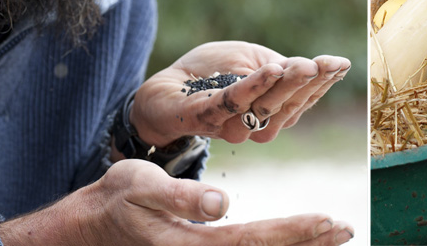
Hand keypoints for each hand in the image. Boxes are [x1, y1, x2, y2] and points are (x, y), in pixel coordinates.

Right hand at [0, 159, 354, 245]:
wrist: (80, 232)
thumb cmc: (109, 202)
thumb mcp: (137, 186)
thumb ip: (179, 196)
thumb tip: (221, 204)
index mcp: (188, 245)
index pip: (253, 240)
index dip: (294, 232)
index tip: (329, 221)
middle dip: (306, 243)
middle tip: (345, 229)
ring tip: (332, 235)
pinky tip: (292, 243)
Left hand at [131, 41, 350, 146]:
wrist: (162, 88)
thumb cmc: (208, 73)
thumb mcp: (249, 61)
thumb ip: (277, 67)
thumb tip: (312, 67)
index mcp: (271, 111)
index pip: (304, 98)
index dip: (324, 83)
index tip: (342, 63)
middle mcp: (255, 125)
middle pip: (289, 106)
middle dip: (310, 83)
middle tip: (326, 63)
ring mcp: (229, 125)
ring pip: (265, 109)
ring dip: (286, 86)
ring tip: (303, 65)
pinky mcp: (202, 117)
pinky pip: (231, 104)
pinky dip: (253, 86)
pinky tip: (271, 70)